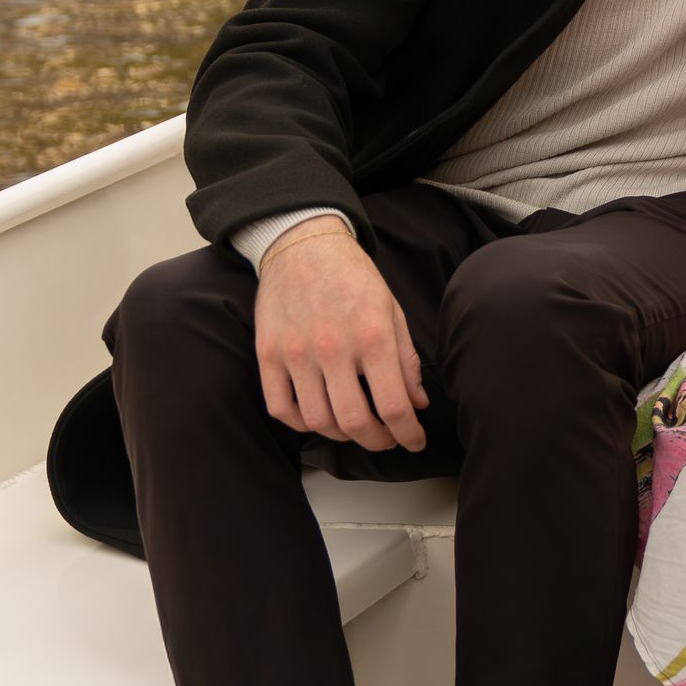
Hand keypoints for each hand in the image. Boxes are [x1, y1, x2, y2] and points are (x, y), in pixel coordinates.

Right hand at [254, 222, 429, 454]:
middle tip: (386, 439)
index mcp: (372, 335)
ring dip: (341, 435)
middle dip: (377, 441)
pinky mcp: (268, 354)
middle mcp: (333, 347)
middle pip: (355, 422)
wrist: (302, 244)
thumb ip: (406, 360)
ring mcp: (296, 352)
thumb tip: (418, 403)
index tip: (415, 441)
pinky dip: (300, 423)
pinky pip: (280, 408)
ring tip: (355, 427)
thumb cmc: (352, 277)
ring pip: (318, 420)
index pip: (394, 405)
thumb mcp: (392, 310)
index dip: (408, 434)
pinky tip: (318, 416)